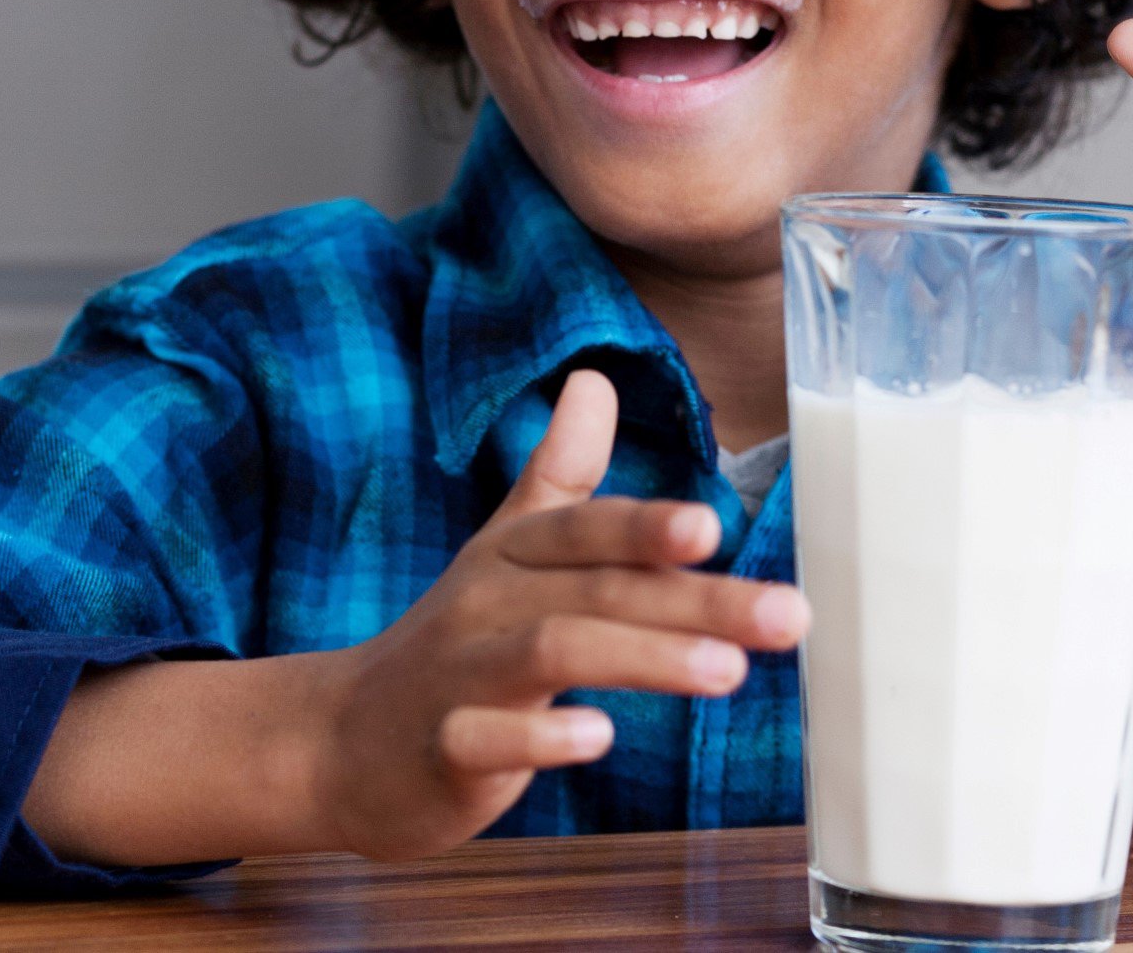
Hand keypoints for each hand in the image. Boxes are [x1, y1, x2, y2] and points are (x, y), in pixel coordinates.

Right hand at [308, 368, 807, 860]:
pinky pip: (484, 740)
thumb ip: (557, 476)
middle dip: (695, 601)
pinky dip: (541, 739)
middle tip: (787, 616)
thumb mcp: (502, 551)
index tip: (715, 527)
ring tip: (728, 672)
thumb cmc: (453, 644)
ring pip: (549, 653)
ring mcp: (460, 676)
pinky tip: (598, 740)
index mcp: (510, 554)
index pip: (585, 529)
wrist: (345, 742)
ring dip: (642, 658)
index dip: (646, 524)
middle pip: (594, 590)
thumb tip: (595, 381)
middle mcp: (486, 604)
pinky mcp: (443, 751)